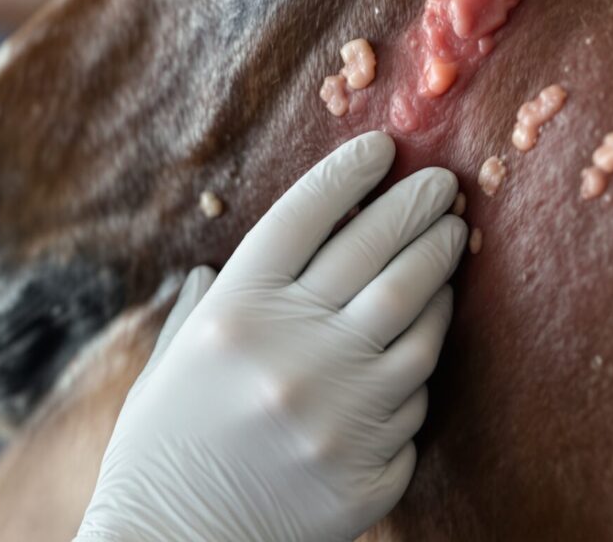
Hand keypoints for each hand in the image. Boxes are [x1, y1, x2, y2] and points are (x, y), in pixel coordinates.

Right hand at [76, 132, 466, 541]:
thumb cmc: (162, 449)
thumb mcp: (172, 360)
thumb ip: (205, 303)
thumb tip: (220, 263)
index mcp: (236, 313)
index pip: (306, 216)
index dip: (349, 173)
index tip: (381, 148)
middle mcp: (293, 351)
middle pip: (377, 254)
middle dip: (418, 208)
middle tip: (443, 187)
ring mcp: (340, 411)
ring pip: (418, 320)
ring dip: (439, 274)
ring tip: (450, 246)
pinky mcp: (372, 464)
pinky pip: (416, 398)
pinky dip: (421, 362)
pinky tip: (426, 335)